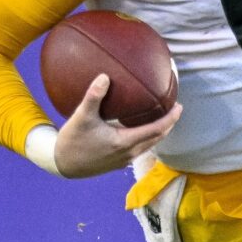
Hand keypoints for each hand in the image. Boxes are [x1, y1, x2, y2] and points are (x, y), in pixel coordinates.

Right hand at [53, 74, 182, 177]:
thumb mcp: (81, 117)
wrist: (62, 165)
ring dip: (158, 132)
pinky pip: (139, 148)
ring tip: (162, 117)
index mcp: (124, 142)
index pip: (156, 130)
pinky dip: (146, 137)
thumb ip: (94, 96)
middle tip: (175, 108)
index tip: (179, 106)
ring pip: (149, 145)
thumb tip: (105, 77)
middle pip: (157, 139)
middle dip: (169, 124)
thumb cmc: (72, 141)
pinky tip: (140, 127)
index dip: (171, 118)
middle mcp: (128, 153)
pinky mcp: (117, 162)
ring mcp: (124, 160)